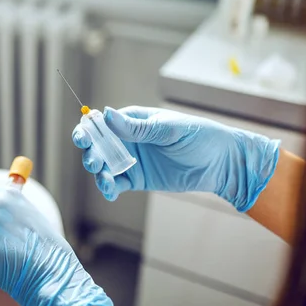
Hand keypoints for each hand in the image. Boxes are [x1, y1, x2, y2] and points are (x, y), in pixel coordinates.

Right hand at [72, 106, 279, 211]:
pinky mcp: (136, 179)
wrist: (222, 163)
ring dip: (98, 171)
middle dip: (90, 153)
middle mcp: (127, 139)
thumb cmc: (200, 137)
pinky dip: (108, 188)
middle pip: (97, 145)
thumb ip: (138, 127)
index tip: (83, 138)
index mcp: (132, 120)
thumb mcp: (170, 130)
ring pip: (104, 165)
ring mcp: (130, 160)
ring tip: (104, 178)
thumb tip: (107, 114)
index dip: (88, 129)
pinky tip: (109, 190)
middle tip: (94, 162)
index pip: (102, 122)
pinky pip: (116, 184)